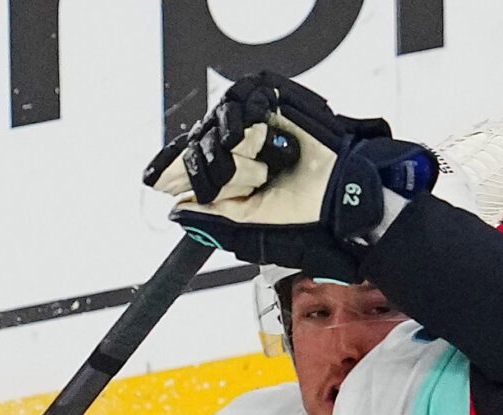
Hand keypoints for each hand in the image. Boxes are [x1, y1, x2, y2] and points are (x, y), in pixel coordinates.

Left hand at [142, 75, 437, 276]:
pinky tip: (254, 139)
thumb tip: (174, 211)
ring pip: (218, 121)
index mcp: (235, 175)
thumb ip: (214, 221)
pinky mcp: (276, 101)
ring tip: (259, 168)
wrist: (348, 202)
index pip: (191, 161)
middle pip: (198, 142)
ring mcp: (259, 122)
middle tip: (236, 182)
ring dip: (229, 148)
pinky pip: (244, 99)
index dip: (172, 168)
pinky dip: (244, 118)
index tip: (154, 179)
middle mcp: (243, 146)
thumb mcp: (252, 227)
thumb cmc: (309, 219)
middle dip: (207, 165)